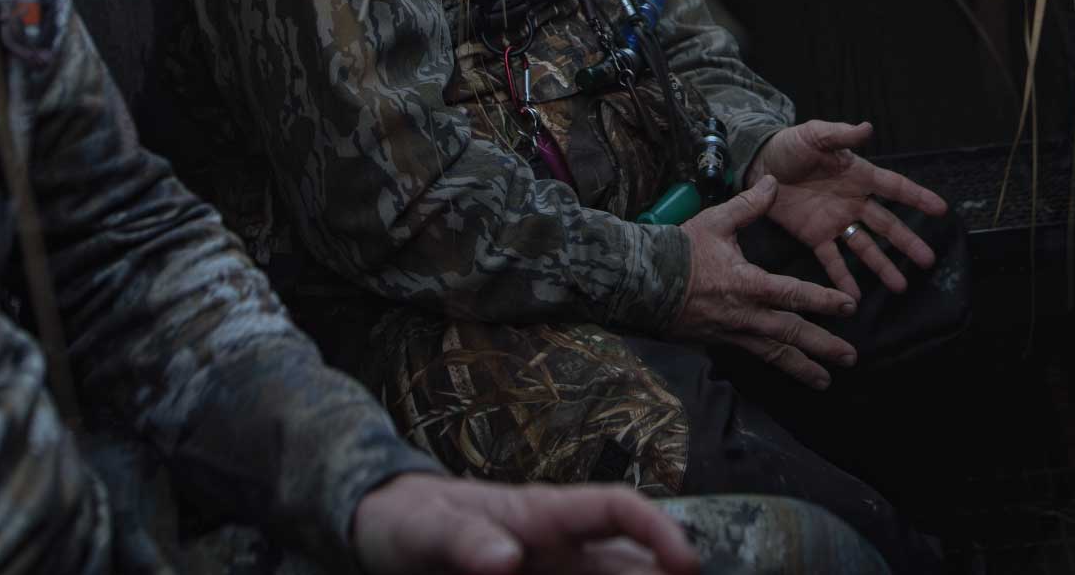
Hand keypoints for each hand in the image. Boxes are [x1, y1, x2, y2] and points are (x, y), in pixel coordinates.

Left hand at [351, 471, 698, 574]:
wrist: (386, 537)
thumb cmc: (411, 519)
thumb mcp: (428, 528)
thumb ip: (463, 541)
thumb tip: (508, 560)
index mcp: (546, 514)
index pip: (618, 509)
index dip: (659, 529)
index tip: (688, 564)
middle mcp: (560, 548)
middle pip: (628, 564)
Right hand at [670, 174, 859, 389]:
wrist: (642, 282)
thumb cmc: (681, 250)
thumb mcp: (716, 221)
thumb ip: (749, 204)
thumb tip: (774, 180)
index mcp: (748, 284)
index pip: (793, 295)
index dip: (823, 301)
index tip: (849, 307)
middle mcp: (745, 315)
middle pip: (791, 334)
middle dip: (823, 346)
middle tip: (850, 357)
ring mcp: (733, 333)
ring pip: (774, 354)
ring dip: (803, 367)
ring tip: (826, 381)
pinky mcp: (720, 342)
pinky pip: (754, 357)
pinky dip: (774, 366)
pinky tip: (787, 373)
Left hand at [744, 120, 949, 298]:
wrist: (758, 164)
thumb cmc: (789, 145)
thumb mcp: (815, 135)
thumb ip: (841, 134)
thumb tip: (868, 127)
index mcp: (857, 175)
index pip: (894, 187)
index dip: (917, 197)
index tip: (941, 210)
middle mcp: (852, 202)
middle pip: (886, 224)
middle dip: (907, 242)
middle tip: (928, 260)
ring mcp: (835, 221)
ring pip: (865, 247)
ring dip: (882, 266)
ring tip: (900, 286)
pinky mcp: (814, 236)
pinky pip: (833, 260)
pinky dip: (843, 278)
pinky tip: (853, 297)